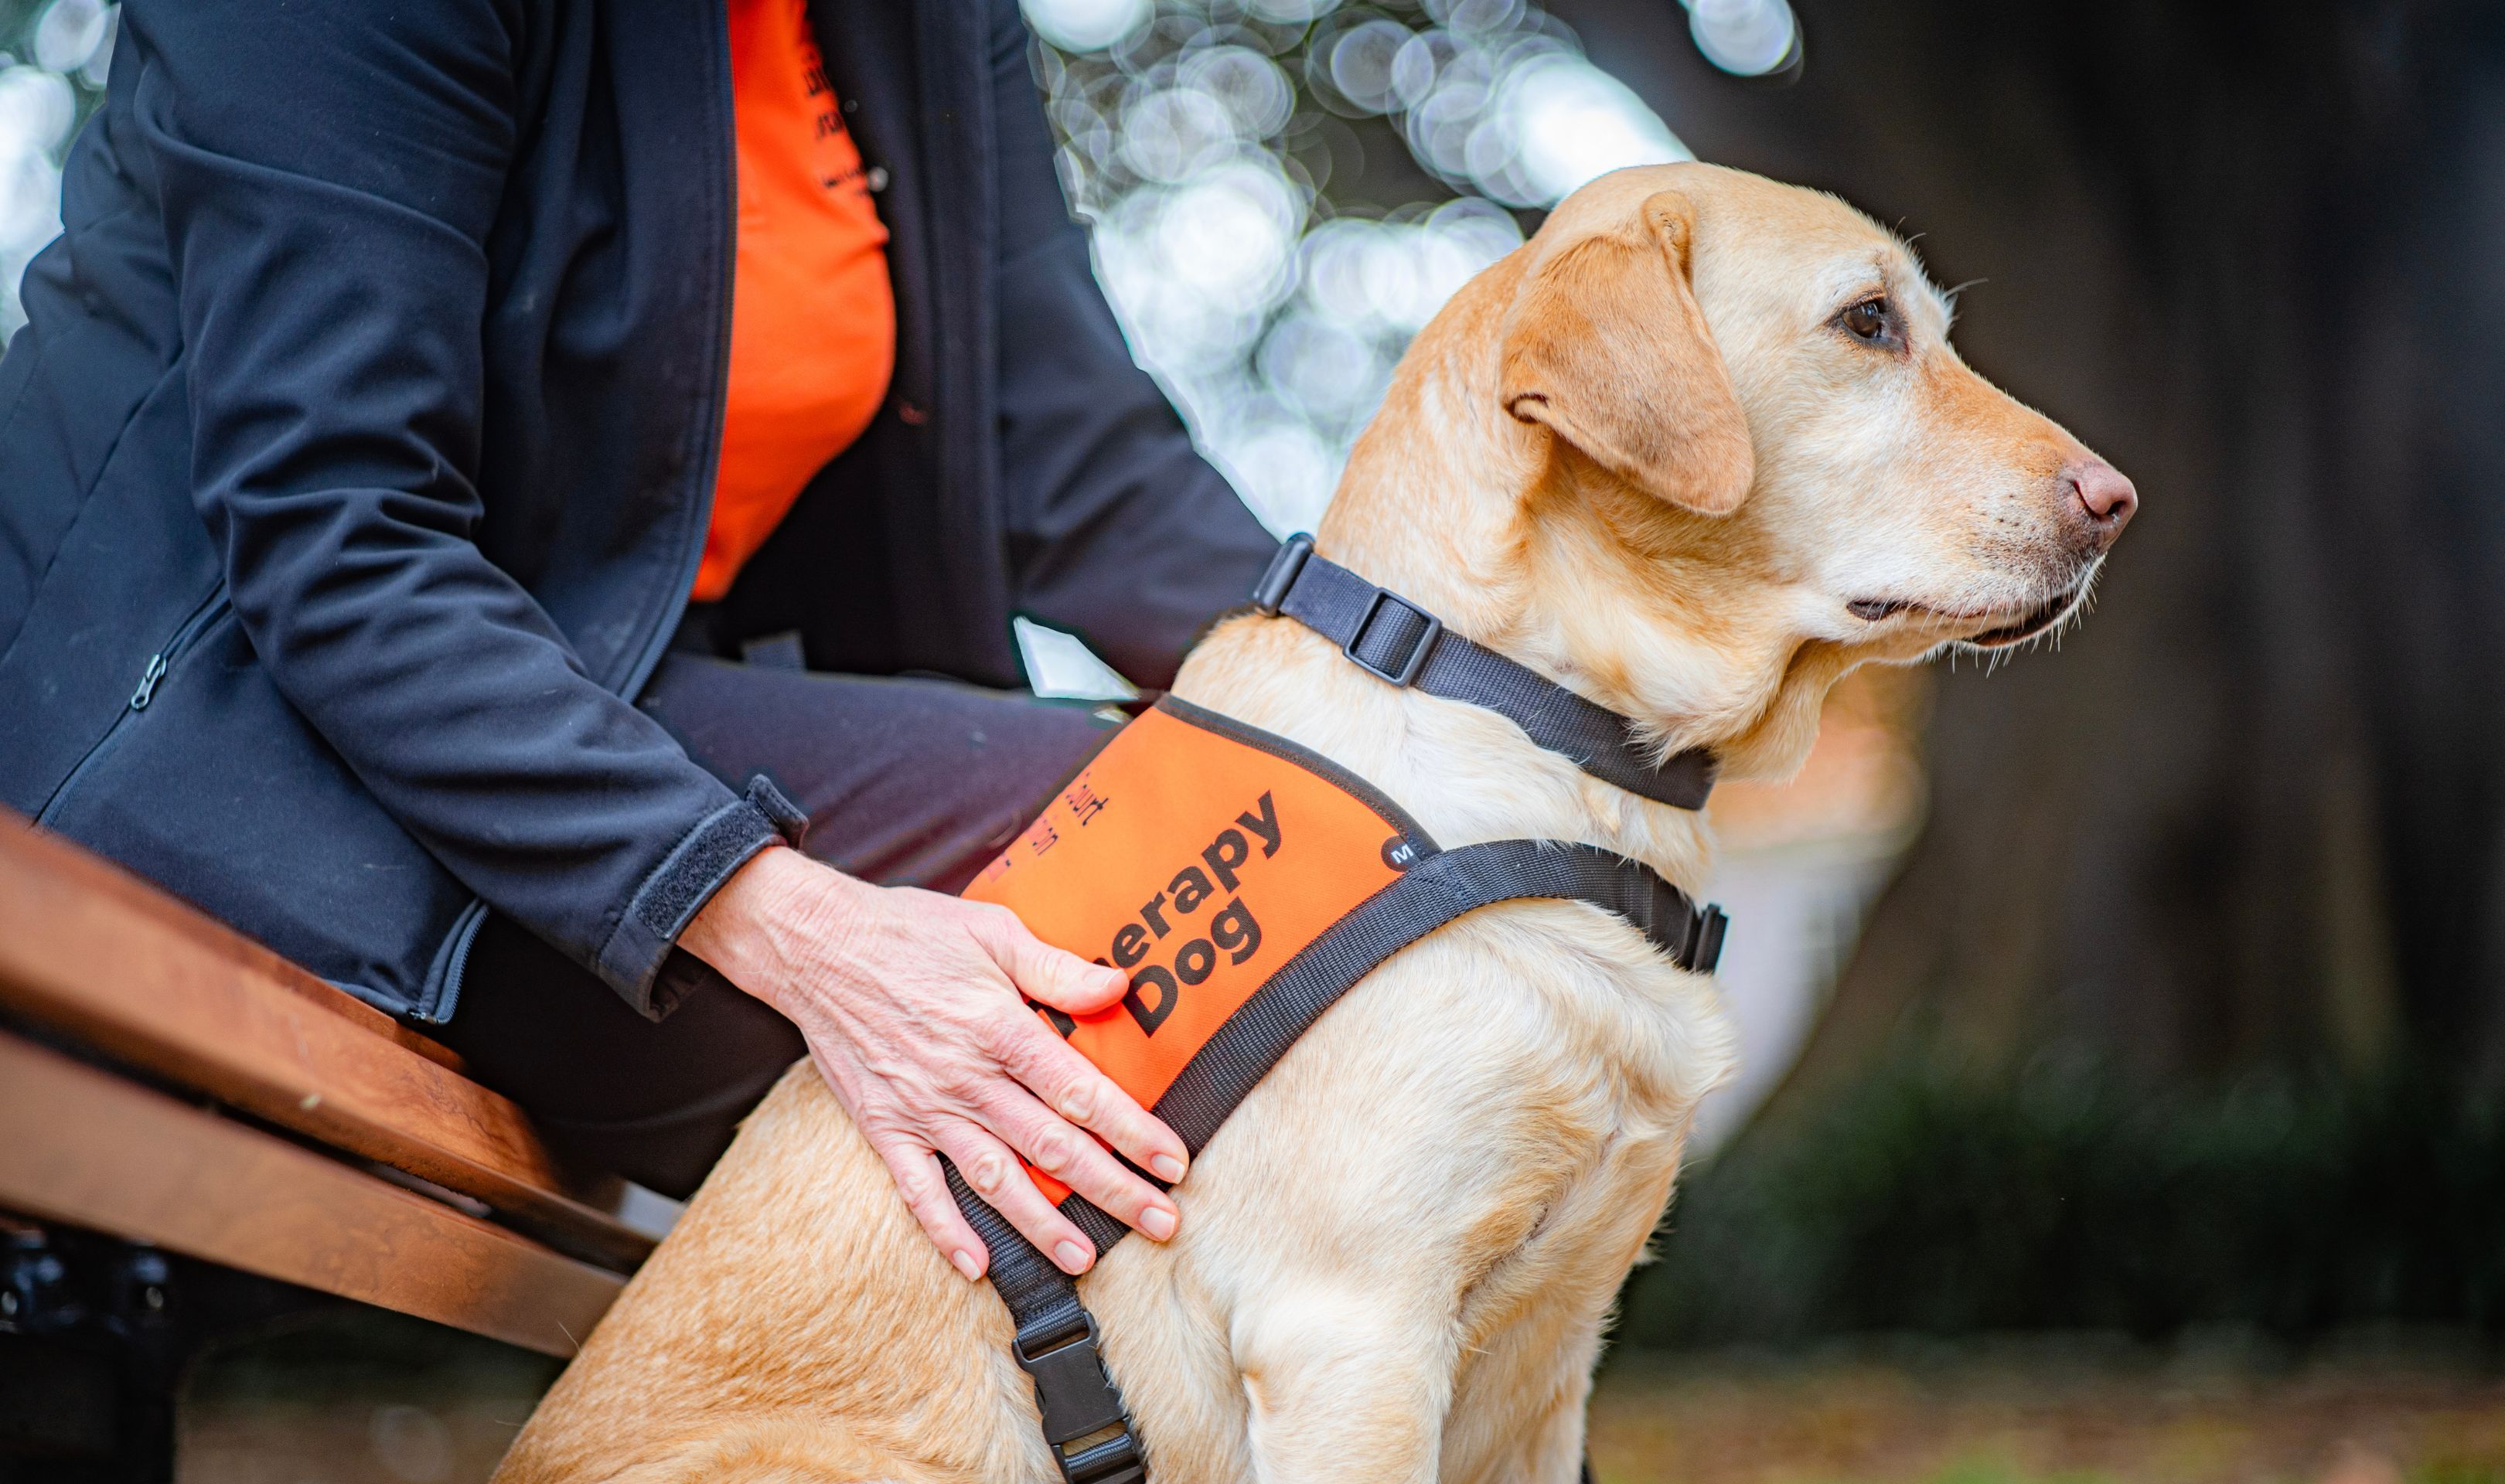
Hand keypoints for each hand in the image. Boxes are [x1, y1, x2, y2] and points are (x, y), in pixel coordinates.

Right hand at [680, 847, 1185, 1279]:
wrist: (816, 946)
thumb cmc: (911, 932)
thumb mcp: (993, 930)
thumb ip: (1057, 968)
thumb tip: (1121, 985)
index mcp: (1000, 1029)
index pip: (1081, 1093)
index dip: (1133, 1131)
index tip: (1173, 1163)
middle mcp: (967, 1078)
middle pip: (1052, 1146)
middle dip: (1113, 1189)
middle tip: (1161, 1223)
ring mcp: (924, 1108)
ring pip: (994, 1179)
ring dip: (1042, 1223)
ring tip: (1085, 1258)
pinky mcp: (885, 1127)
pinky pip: (917, 1190)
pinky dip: (944, 1230)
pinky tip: (975, 1266)